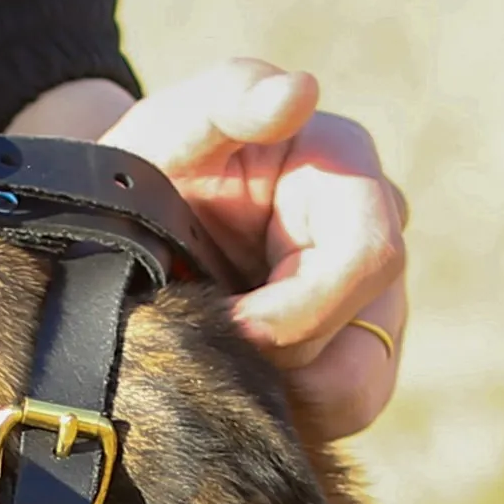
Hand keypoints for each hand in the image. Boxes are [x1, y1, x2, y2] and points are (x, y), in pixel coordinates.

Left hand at [12, 60, 409, 441]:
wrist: (127, 220)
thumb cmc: (153, 163)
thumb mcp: (172, 124)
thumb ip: (229, 98)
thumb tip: (299, 92)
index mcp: (346, 166)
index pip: (367, 256)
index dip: (299, 310)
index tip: (226, 326)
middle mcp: (376, 231)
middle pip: (370, 336)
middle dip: (284, 362)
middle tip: (207, 357)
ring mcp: (370, 297)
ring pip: (363, 386)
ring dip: (289, 398)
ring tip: (215, 372)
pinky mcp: (348, 349)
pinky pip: (342, 407)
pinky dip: (286, 411)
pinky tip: (231, 385)